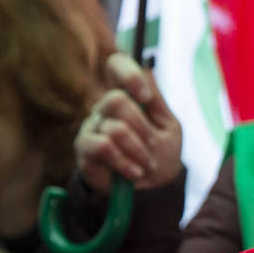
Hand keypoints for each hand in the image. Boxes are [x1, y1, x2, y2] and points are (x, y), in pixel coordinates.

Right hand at [75, 52, 182, 191]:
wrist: (153, 186)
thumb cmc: (161, 153)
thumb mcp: (169, 127)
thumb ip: (157, 102)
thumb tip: (147, 71)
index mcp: (129, 97)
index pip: (117, 65)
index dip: (128, 74)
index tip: (145, 97)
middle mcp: (105, 107)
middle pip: (116, 100)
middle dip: (142, 127)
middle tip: (153, 145)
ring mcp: (92, 126)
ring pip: (113, 128)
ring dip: (138, 150)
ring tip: (146, 164)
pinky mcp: (84, 149)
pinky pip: (102, 147)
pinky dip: (124, 162)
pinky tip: (134, 172)